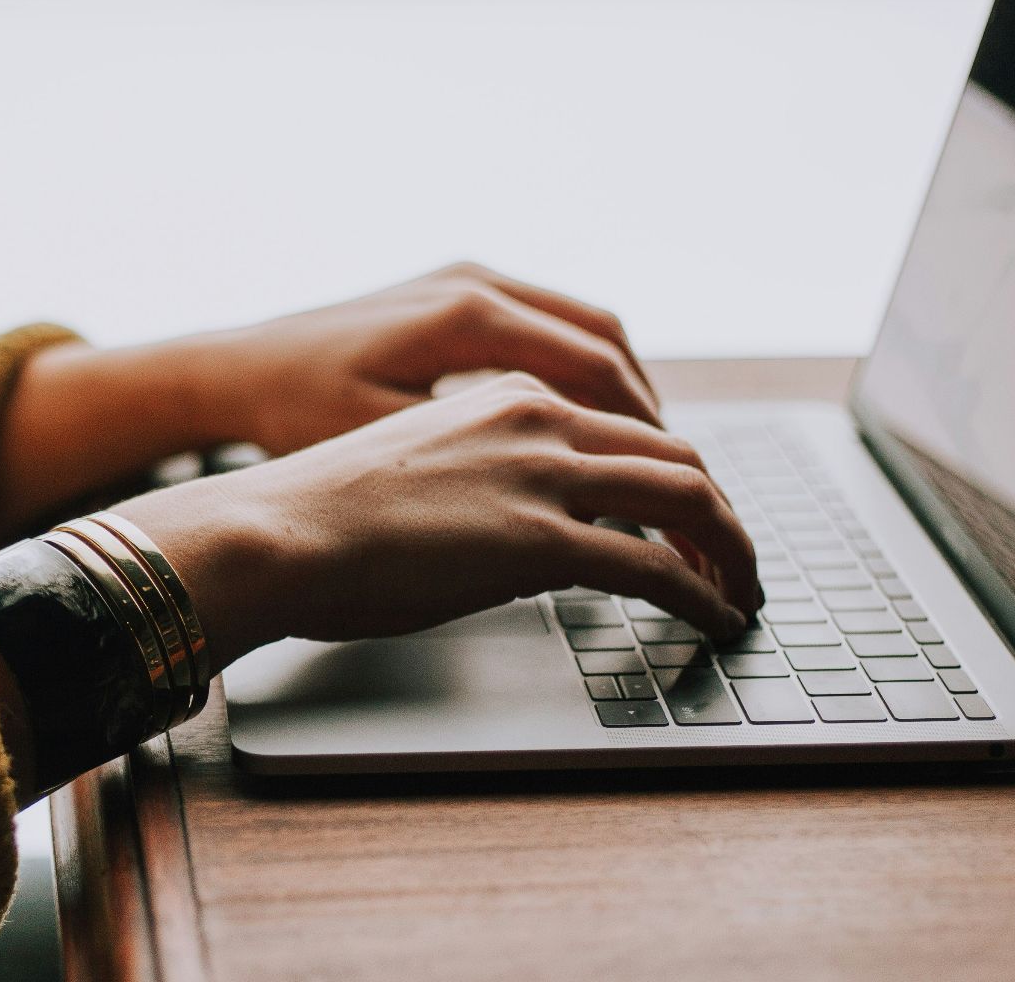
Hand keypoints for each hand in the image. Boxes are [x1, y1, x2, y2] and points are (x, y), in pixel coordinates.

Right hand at [115, 372, 759, 668]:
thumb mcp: (412, 468)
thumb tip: (504, 531)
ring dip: (731, 550)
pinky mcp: (541, 539)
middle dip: (720, 511)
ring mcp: (542, 475)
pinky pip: (658, 566)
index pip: (623, 424)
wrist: (272, 531)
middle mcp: (536, 418)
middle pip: (674, 453)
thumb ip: (476, 477)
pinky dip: (704, 594)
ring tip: (741, 591)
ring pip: (688, 497)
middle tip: (734, 557)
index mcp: (503, 394)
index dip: (671, 472)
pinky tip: (716, 619)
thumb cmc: (316, 513)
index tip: (686, 515)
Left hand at [196, 262, 660, 455]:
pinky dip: (579, 369)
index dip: (644, 432)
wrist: (236, 369)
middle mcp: (475, 282)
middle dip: (646, 410)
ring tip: (643, 453)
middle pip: (603, 340)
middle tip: (675, 474)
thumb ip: (481, 462)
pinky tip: (584, 422)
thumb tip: (573, 497)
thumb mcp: (388, 446)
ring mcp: (465, 278)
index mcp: (466, 315)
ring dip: (619, 386)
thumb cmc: (295, 414)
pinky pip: (545, 322)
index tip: (670, 484)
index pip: (594, 369)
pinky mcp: (452, 289)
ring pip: (582, 325)